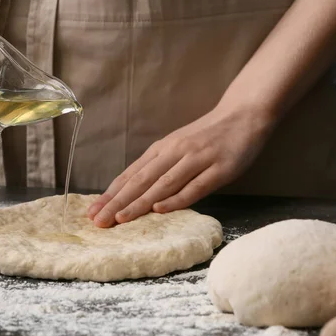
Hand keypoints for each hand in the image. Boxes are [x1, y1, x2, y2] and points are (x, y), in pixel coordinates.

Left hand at [87, 105, 274, 227]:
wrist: (243, 115)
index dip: (111, 194)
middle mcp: (174, 153)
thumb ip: (159, 167)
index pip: (131, 175)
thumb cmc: (207, 135)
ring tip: (120, 219)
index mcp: (161, 149)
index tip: (93, 211)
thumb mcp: (177, 146)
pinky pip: (195, 186)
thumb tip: (134, 192)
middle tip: (98, 220)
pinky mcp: (219, 169)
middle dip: (117, 202)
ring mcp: (196, 160)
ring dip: (139, 203)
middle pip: (140, 181)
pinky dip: (176, 199)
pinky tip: (159, 209)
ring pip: (162, 184)